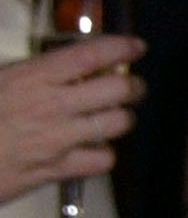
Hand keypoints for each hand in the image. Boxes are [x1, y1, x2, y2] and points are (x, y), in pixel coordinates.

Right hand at [0, 34, 142, 203]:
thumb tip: (47, 62)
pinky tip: (93, 149)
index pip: (91, 55)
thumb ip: (20, 70)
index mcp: (31, 77)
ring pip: (117, 124)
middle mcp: (53, 106)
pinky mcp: (55, 171)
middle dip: (132, 85)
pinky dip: (104, 154)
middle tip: (131, 85)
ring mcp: (58, 140)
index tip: (136, 46)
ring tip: (115, 115)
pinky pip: (101, 161)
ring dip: (122, 117)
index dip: (121, 47)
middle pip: (118, 89)